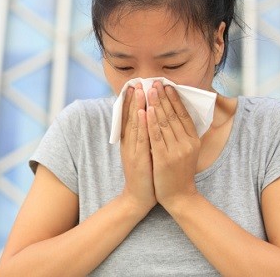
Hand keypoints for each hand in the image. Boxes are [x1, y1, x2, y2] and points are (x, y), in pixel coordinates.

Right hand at [119, 85, 156, 212]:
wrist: (138, 198)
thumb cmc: (145, 175)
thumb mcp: (143, 153)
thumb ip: (144, 138)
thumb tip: (150, 122)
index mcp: (130, 141)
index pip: (130, 117)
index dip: (131, 101)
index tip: (135, 85)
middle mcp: (129, 143)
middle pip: (131, 117)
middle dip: (134, 98)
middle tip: (137, 81)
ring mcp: (133, 150)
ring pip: (135, 124)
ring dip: (137, 106)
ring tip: (140, 90)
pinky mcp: (138, 158)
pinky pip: (142, 138)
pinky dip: (143, 124)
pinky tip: (145, 112)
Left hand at [146, 82, 200, 209]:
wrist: (179, 197)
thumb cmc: (179, 173)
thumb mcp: (187, 151)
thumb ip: (183, 135)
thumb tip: (178, 115)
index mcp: (193, 140)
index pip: (184, 114)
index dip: (175, 99)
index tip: (168, 85)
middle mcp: (187, 143)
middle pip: (174, 115)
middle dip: (163, 97)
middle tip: (155, 81)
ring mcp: (176, 150)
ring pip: (164, 122)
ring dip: (156, 104)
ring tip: (149, 90)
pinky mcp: (165, 158)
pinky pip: (157, 136)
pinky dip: (151, 122)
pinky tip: (147, 110)